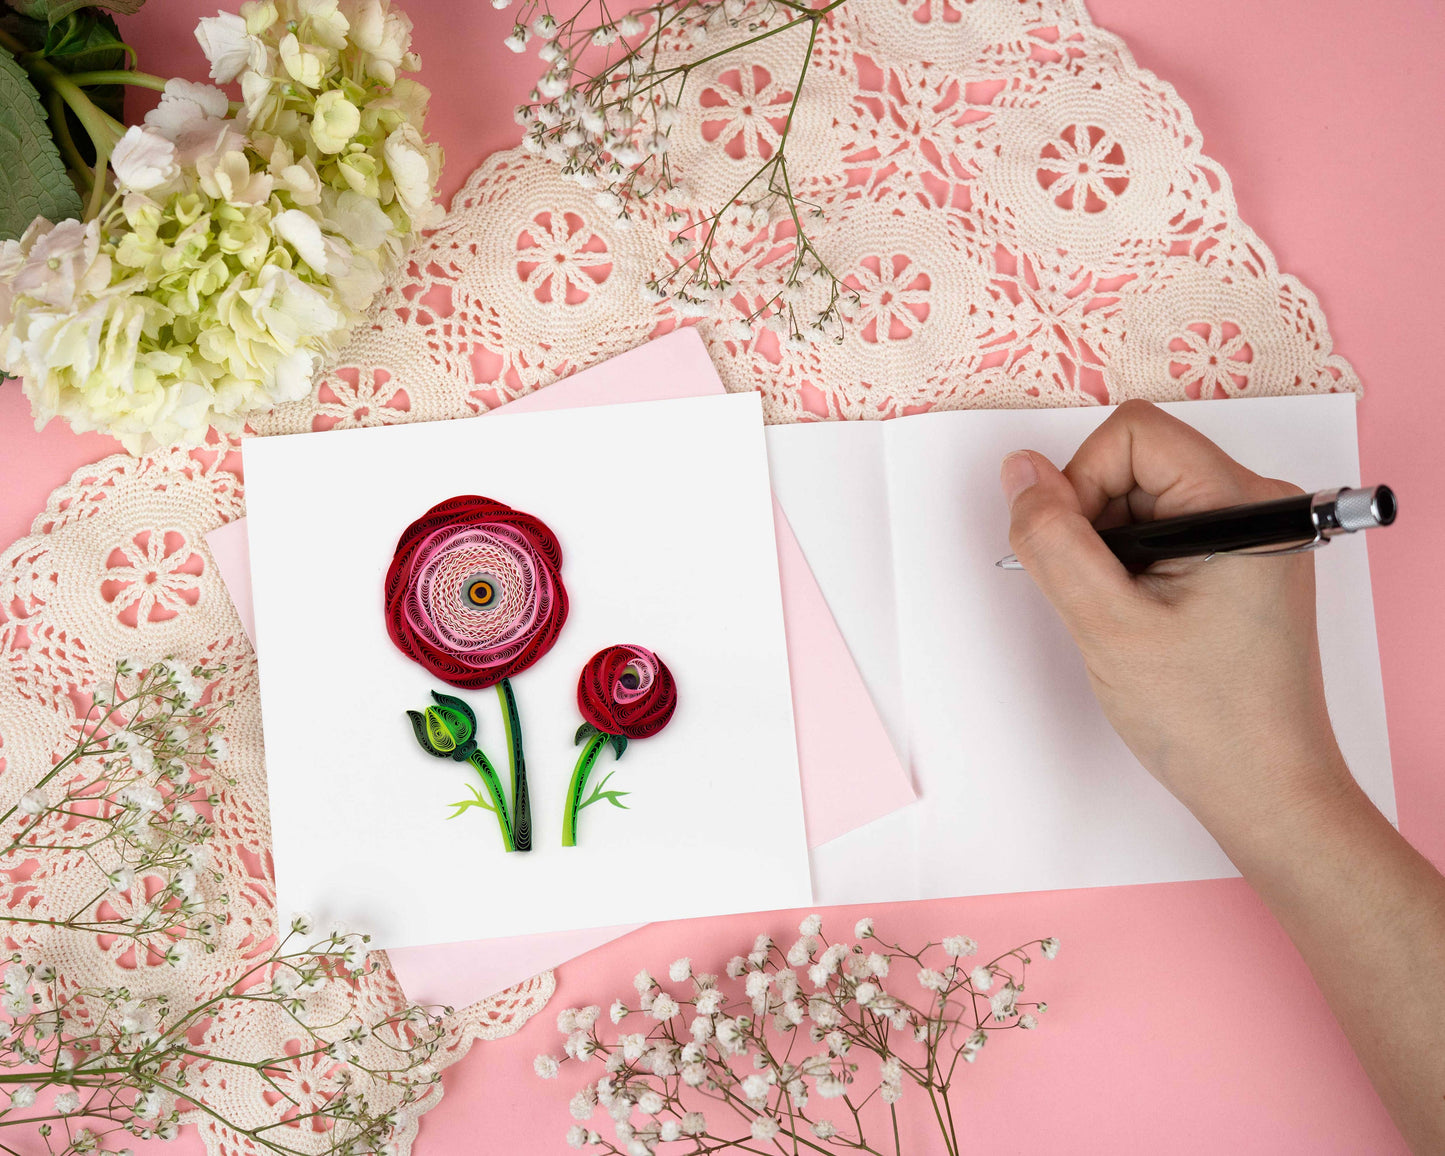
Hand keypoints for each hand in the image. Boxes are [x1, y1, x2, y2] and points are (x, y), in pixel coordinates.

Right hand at [998, 399, 1353, 837]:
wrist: (1266, 790)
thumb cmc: (1208, 720)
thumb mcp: (1107, 626)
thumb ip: (1053, 539)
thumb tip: (1019, 471)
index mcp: (1241, 504)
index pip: (1132, 434)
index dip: (1082, 482)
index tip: (1078, 554)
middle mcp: (1256, 504)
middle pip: (1134, 461)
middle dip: (1094, 521)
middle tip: (1100, 597)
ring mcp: (1249, 534)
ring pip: (1140, 498)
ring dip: (1108, 550)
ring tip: (1125, 617)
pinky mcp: (1236, 562)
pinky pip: (1159, 530)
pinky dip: (1129, 566)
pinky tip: (1140, 619)